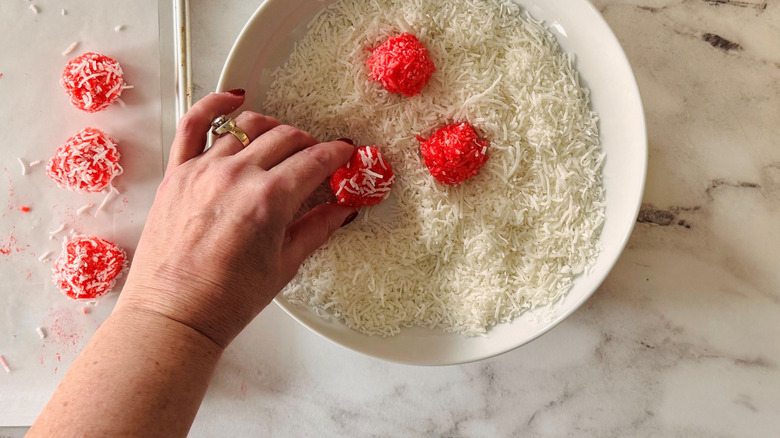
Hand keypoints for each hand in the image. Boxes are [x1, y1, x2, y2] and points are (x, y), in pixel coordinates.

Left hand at [115, 90, 356, 347]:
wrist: (172, 315)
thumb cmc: (226, 300)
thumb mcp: (284, 265)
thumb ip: (317, 227)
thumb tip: (344, 207)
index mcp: (269, 199)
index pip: (315, 160)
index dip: (337, 154)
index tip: (346, 153)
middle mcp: (237, 175)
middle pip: (286, 138)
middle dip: (310, 144)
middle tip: (318, 158)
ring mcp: (203, 169)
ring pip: (249, 126)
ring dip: (274, 130)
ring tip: (282, 143)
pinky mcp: (177, 172)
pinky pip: (194, 123)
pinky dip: (214, 104)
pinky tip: (233, 98)